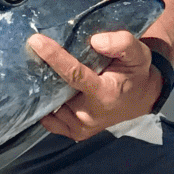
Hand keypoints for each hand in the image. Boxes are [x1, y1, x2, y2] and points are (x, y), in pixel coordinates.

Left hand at [28, 29, 162, 140]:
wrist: (140, 99)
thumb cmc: (135, 74)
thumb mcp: (138, 54)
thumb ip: (122, 43)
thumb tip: (95, 41)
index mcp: (105, 94)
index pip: (74, 75)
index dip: (54, 57)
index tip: (36, 41)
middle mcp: (89, 116)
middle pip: (54, 91)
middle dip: (41, 72)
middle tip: (32, 52)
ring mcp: (80, 127)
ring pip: (49, 105)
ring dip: (42, 87)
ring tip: (40, 68)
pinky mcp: (73, 132)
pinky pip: (49, 119)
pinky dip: (45, 103)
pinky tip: (45, 87)